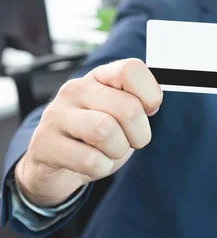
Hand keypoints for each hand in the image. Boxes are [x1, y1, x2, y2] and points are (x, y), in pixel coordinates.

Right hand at [15, 58, 162, 206]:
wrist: (59, 167)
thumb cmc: (98, 138)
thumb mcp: (122, 116)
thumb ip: (139, 103)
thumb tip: (152, 103)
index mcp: (100, 77)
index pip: (131, 69)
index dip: (150, 94)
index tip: (149, 111)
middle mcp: (76, 89)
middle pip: (128, 108)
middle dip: (139, 134)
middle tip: (131, 141)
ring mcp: (56, 115)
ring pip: (105, 131)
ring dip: (118, 151)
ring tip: (109, 152)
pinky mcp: (43, 144)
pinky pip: (89, 160)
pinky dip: (100, 168)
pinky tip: (91, 164)